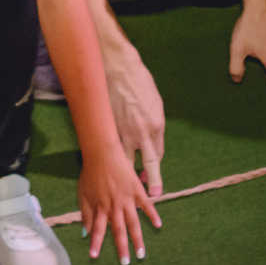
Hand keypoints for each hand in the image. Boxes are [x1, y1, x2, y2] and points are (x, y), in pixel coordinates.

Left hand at [77, 150, 159, 264]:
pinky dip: (152, 215)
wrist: (103, 153)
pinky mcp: (137, 190)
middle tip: (125, 262)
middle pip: (118, 231)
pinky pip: (146, 205)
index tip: (94, 257)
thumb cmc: (91, 173)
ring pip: (133, 223)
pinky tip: (158, 225)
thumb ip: (85, 213)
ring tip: (141, 254)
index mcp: (100, 208)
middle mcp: (114, 207)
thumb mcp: (83, 194)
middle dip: (122, 248)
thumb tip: (84, 232)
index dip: (95, 243)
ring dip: (137, 239)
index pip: (97, 230)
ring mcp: (127, 199)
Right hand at [101, 35, 167, 196]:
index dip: (154, 169)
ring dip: (128, 174)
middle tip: (152, 196)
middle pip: (149, 164)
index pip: (157, 156)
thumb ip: (155, 123)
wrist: (119, 68)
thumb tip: (152, 138)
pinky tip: (108, 163)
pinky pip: (112, 148)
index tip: (152, 180)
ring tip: (126, 186)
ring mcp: (124, 132)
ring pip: (127, 161)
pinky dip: (111, 157)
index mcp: (157, 126)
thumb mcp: (155, 103)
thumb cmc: (140, 82)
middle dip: (150, 182)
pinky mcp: (109, 128)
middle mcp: (142, 133)